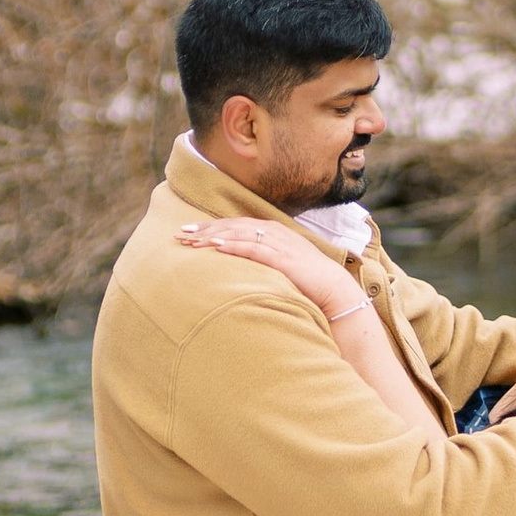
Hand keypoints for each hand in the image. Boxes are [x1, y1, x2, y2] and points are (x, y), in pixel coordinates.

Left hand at [175, 215, 362, 324]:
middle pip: (232, 226)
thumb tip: (236, 267)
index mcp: (272, 232)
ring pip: (239, 234)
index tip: (188, 232)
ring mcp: (278, 243)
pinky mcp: (282, 258)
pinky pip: (254, 249)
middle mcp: (273, 232)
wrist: (334, 290)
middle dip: (205, 229)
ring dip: (213, 236)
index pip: (235, 225)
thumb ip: (260, 261)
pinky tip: (217, 247)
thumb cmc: (306, 282)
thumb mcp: (279, 266)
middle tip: (180, 234)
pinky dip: (234, 246)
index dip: (211, 227)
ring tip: (192, 240)